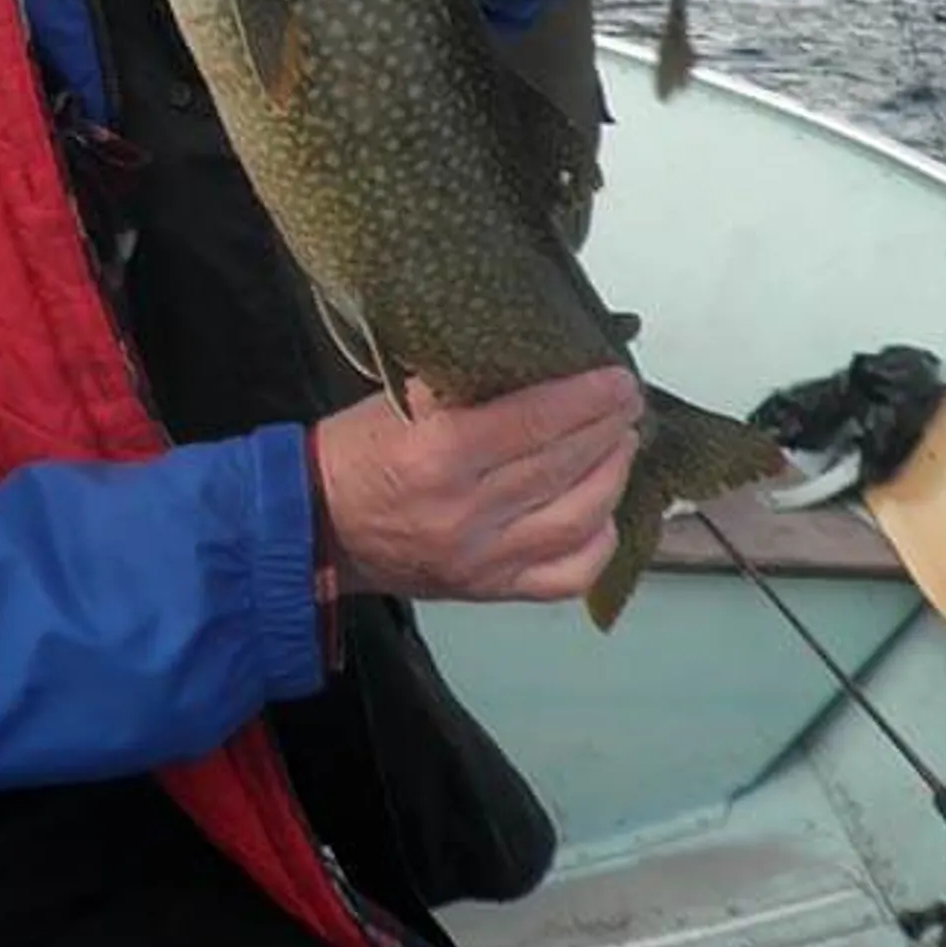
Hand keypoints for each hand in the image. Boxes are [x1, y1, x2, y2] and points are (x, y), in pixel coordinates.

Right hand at [312, 366, 641, 602]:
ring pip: (576, 519)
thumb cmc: (353, 453)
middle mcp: (465, 512)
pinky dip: (597, 542)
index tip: (617, 378)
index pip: (532, 421)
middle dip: (606, 428)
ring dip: (611, 477)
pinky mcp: (489, 590)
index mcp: (436, 455)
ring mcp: (482, 558)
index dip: (584, 398)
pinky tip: (606, 512)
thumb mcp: (395, 401)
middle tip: (628, 403)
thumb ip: (459, 385)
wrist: (316, 527)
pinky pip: (564, 575)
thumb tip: (529, 356)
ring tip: (622, 445)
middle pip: (561, 466)